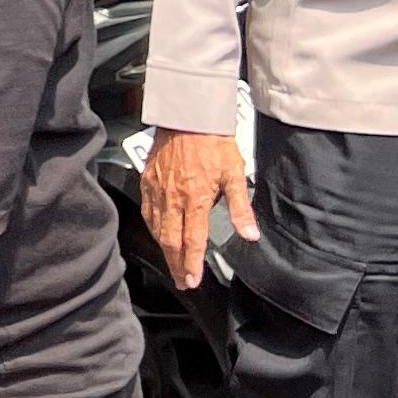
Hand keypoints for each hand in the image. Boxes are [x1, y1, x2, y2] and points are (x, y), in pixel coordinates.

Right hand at [141, 131, 256, 290]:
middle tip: (180, 281)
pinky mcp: (147, 180)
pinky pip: (147, 211)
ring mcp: (157, 190)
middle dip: (175, 264)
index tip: (192, 279)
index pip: (192, 240)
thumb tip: (250, 234)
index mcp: (195, 198)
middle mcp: (173, 198)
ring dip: (164, 249)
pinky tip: (157, 232)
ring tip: (172, 262)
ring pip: (157, 228)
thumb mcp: (235, 174)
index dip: (191, 263)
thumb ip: (240, 208)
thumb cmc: (213, 142)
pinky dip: (152, 227)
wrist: (188, 117)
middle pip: (170, 241)